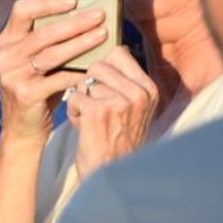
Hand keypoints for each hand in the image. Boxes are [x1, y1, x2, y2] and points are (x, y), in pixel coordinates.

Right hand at [0, 0, 106, 145]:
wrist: (23, 128)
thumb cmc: (38, 87)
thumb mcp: (38, 60)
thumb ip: (51, 40)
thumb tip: (88, 15)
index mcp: (6, 41)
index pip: (22, 10)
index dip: (47, 2)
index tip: (74, 0)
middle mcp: (4, 56)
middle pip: (42, 33)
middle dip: (74, 22)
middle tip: (99, 16)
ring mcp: (12, 76)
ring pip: (51, 54)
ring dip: (81, 43)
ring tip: (102, 34)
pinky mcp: (24, 95)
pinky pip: (58, 79)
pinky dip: (79, 72)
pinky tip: (96, 67)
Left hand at [67, 48, 158, 177]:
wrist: (112, 174)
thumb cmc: (116, 141)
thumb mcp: (132, 108)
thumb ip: (124, 81)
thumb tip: (109, 49)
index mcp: (149, 88)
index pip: (119, 53)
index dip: (102, 66)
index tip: (100, 83)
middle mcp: (139, 93)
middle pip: (98, 65)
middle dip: (89, 85)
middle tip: (96, 108)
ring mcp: (120, 101)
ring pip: (83, 81)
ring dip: (81, 100)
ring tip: (92, 121)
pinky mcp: (98, 111)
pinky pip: (74, 96)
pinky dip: (73, 112)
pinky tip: (85, 128)